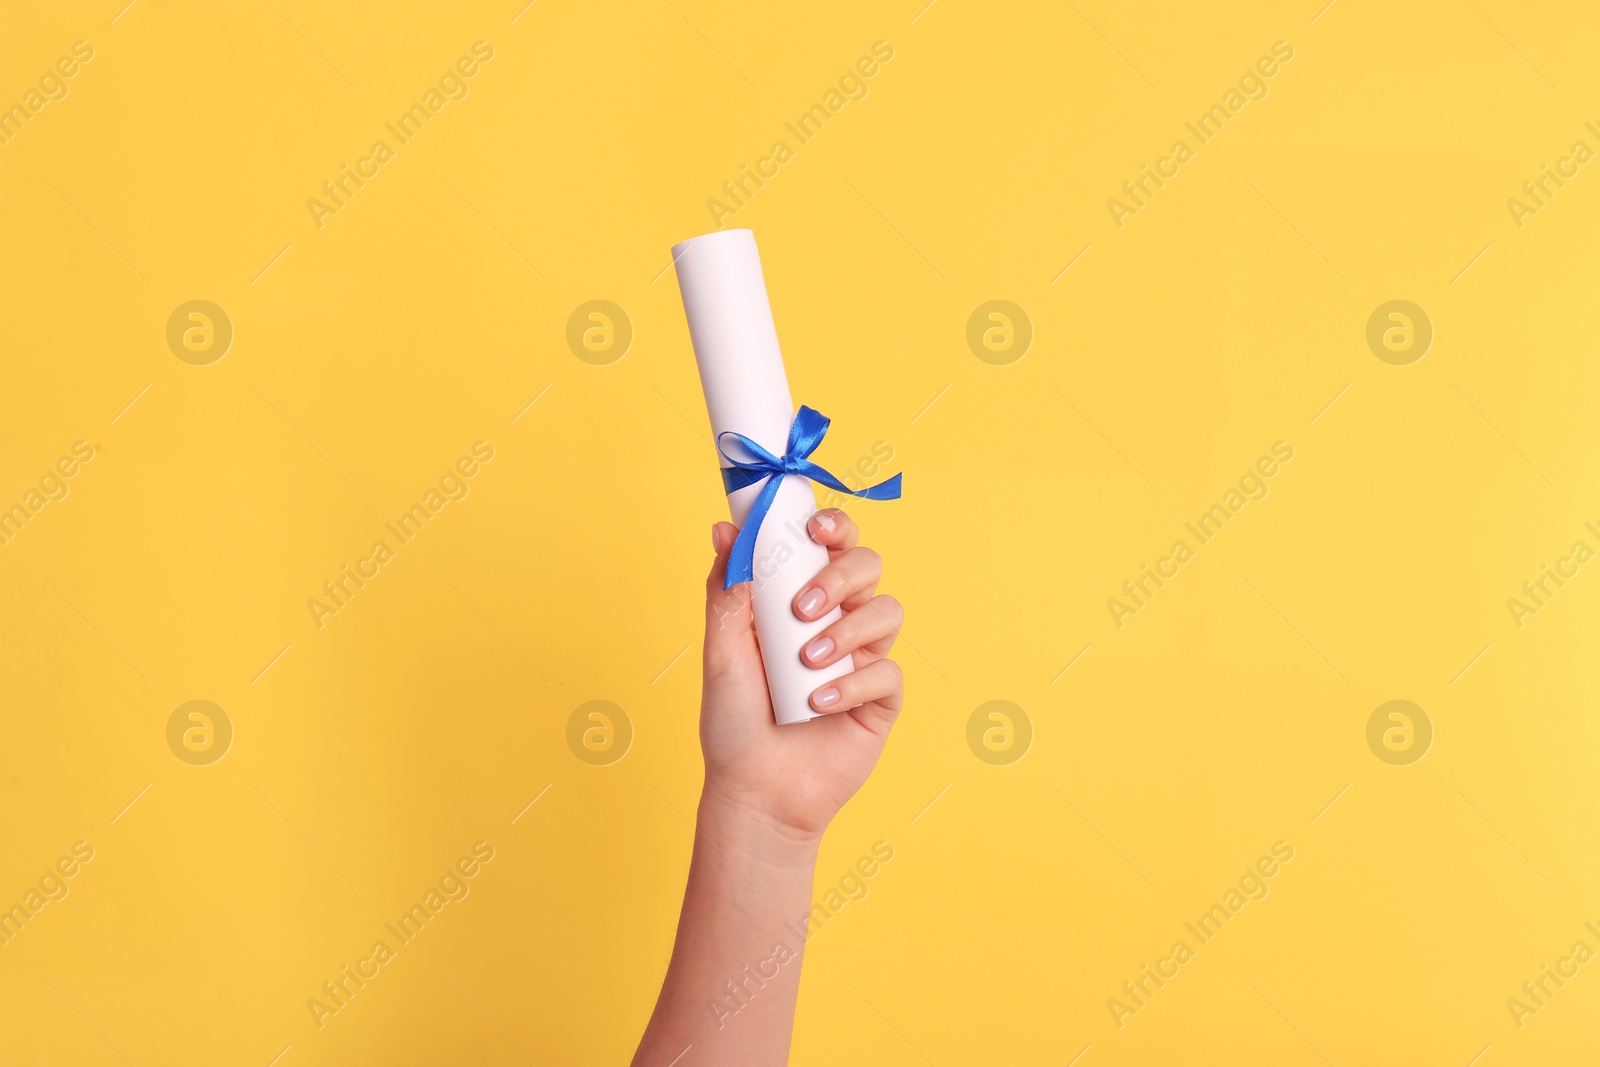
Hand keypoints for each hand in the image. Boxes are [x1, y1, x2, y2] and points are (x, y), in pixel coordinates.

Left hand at [699, 508, 903, 841]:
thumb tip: (724, 529)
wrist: (754, 791)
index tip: (814, 528)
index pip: (830, 544)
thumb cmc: (734, 723)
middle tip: (802, 607)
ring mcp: (862, 659)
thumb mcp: (721, 651)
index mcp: (800, 599)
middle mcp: (837, 621)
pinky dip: (852, 684)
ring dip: (846, 630)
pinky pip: (886, 671)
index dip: (833, 524)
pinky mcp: (881, 699)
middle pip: (868, 565)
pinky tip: (818, 703)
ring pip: (886, 612)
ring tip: (807, 663)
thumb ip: (726, 589)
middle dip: (840, 575)